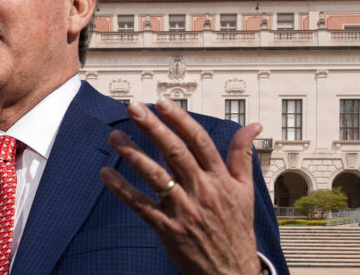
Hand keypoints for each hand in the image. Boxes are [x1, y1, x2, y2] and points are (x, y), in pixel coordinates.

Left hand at [99, 99, 262, 274]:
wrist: (231, 272)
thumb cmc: (237, 228)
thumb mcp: (246, 190)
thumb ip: (243, 155)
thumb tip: (253, 125)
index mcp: (220, 179)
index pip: (199, 141)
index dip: (180, 120)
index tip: (163, 102)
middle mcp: (202, 191)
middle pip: (174, 152)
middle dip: (152, 128)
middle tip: (133, 107)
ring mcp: (183, 210)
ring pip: (155, 176)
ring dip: (132, 154)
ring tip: (114, 135)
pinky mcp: (167, 229)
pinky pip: (141, 205)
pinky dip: (122, 189)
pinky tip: (106, 173)